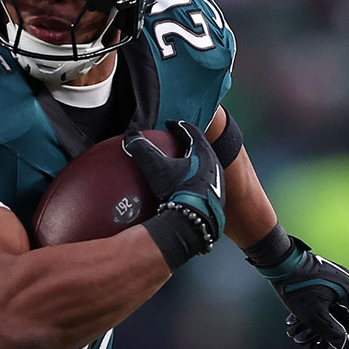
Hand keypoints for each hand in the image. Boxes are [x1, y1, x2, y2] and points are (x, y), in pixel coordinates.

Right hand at [123, 119, 225, 248]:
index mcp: (205, 154)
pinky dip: (194, 181)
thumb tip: (131, 136)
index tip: (169, 125)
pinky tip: (183, 189)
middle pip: (201, 149)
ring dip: (193, 164)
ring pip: (205, 167)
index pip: (193, 132)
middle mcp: (215, 167)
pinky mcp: (216, 201)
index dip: (179, 126)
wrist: (193, 223)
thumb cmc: (177, 191)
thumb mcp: (156, 169)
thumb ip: (143, 150)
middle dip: (188, 144)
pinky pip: (204, 185)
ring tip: (179, 165)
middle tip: (175, 142)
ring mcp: (218, 185)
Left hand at [254, 236, 348, 348]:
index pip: (348, 322)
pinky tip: (292, 320)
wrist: (278, 259)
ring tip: (293, 333)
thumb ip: (333, 335)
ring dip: (310, 321)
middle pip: (335, 313)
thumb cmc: (297, 288)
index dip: (333, 337)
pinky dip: (307, 308)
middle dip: (317, 330)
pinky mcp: (319, 273)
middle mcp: (344, 280)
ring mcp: (332, 275)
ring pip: (325, 306)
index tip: (316, 347)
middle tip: (302, 342)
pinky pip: (318, 296)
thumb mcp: (315, 316)